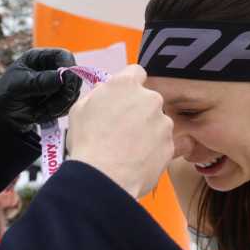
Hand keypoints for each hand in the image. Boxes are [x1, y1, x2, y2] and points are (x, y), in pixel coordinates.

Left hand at [0, 48, 81, 133]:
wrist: (1, 114)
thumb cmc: (5, 93)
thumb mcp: (19, 85)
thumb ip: (39, 81)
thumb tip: (61, 79)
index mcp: (41, 58)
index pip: (65, 57)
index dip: (70, 71)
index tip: (67, 90)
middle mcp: (52, 69)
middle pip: (73, 77)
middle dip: (65, 95)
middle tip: (51, 108)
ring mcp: (57, 85)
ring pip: (72, 94)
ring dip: (58, 107)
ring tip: (38, 112)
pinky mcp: (58, 99)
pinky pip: (67, 106)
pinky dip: (55, 113)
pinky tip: (39, 115)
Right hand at [65, 65, 172, 198]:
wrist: (105, 177)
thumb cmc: (88, 143)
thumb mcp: (79, 110)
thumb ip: (95, 94)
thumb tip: (103, 91)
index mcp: (126, 84)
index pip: (136, 72)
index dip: (128, 85)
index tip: (122, 98)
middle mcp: (150, 98)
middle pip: (147, 99)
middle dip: (137, 110)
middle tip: (120, 128)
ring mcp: (164, 122)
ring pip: (156, 122)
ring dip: (146, 131)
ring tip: (126, 149)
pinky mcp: (170, 144)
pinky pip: (161, 143)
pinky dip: (151, 149)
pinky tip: (134, 160)